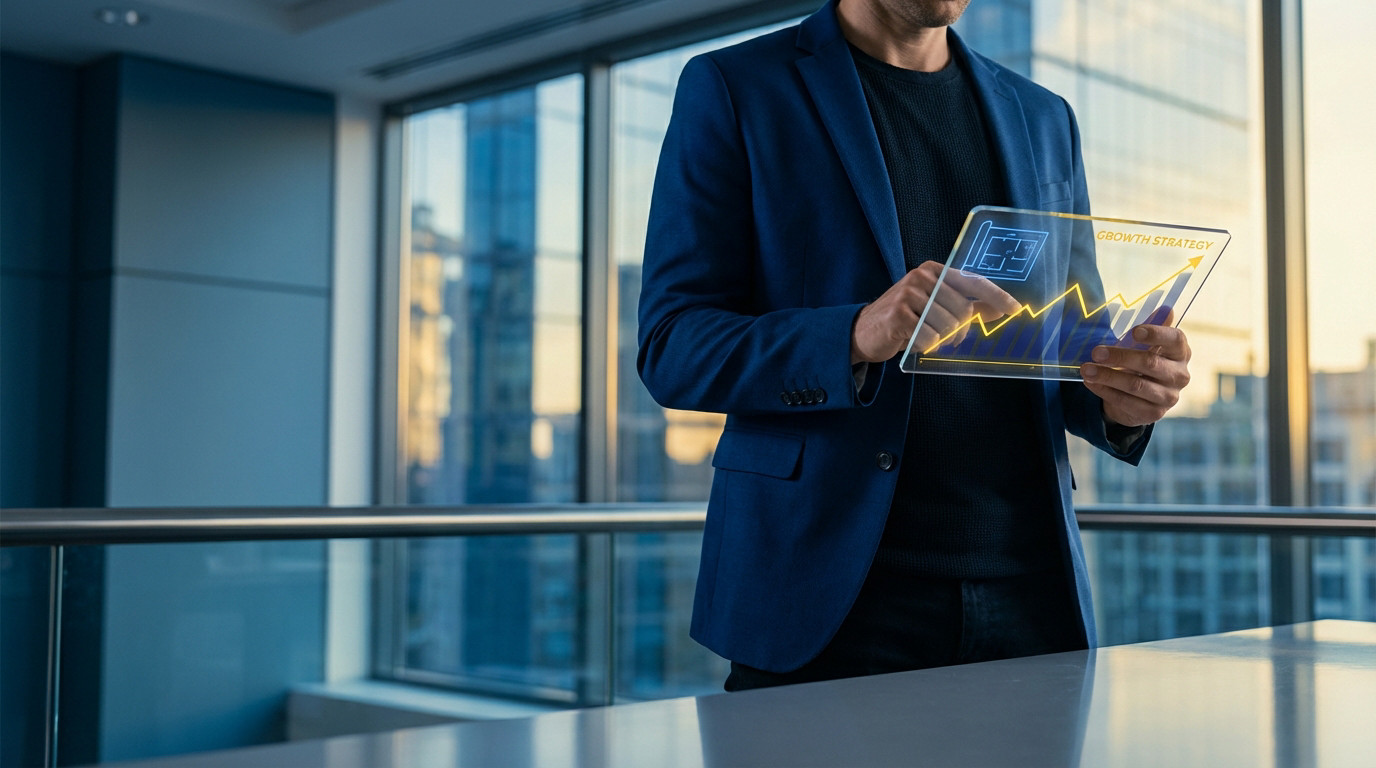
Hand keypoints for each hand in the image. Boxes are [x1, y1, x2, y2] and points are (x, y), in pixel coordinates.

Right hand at [851, 262, 1021, 363]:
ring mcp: (908, 294)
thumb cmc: (905, 319)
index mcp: (934, 270)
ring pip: (949, 326)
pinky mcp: (898, 315)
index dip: (996, 296)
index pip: (973, 281)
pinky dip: (926, 346)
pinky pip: (930, 337)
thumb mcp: (937, 308)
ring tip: (925, 337)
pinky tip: (912, 341)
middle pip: (963, 310)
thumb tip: (1000, 310)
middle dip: (959, 330)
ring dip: (942, 340)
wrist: (863, 331)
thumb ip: (969, 307)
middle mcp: (921, 276)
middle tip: (945, 337)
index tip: (1015, 309)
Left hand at [1080, 317, 1191, 427]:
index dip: (1156, 334)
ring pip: (1136, 385)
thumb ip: (1151, 327)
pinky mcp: (1154, 413)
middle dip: (1120, 356)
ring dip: (1107, 376)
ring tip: (1086, 369)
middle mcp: (1180, 375)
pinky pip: (1126, 402)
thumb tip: (1166, 308)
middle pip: (1150, 363)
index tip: (1134, 331)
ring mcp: (1169, 397)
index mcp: (1181, 352)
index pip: (1175, 339)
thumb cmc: (1141, 362)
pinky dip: (1105, 391)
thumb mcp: (1143, 344)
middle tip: (1096, 352)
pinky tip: (1090, 383)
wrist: (1138, 397)